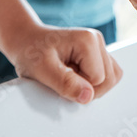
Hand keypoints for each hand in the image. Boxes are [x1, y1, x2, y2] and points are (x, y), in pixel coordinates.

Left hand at [3, 23, 121, 103]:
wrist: (25, 40)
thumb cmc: (31, 51)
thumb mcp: (42, 69)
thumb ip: (65, 83)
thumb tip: (88, 96)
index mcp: (88, 40)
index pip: (99, 80)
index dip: (78, 88)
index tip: (59, 78)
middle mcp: (97, 40)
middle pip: (109, 80)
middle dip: (86, 88)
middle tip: (63, 78)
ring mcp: (98, 46)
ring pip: (111, 78)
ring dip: (90, 85)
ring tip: (69, 76)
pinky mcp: (97, 53)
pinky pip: (107, 75)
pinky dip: (92, 81)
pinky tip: (75, 75)